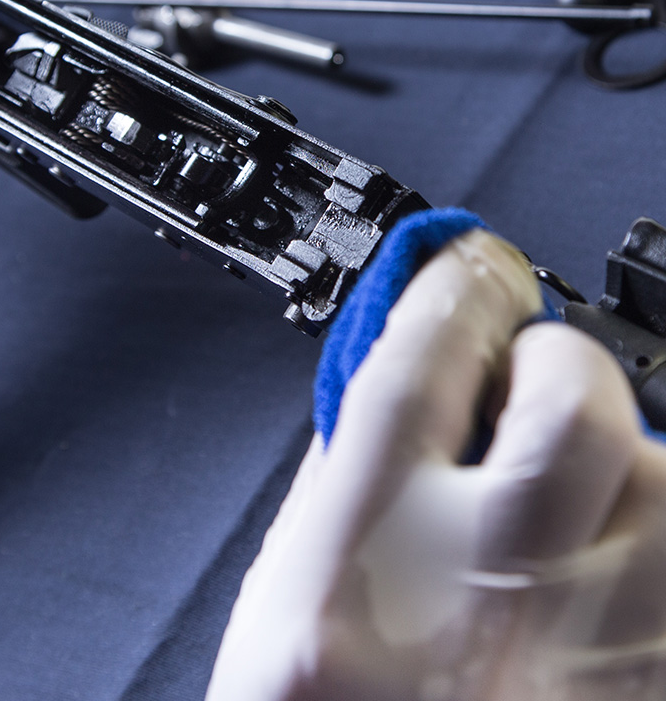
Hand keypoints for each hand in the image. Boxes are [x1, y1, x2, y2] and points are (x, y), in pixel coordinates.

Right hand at [206, 229, 665, 700]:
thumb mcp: (293, 594)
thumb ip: (353, 469)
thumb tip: (415, 363)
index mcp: (356, 573)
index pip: (415, 369)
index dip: (450, 289)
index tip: (470, 264)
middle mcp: (482, 608)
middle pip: (565, 401)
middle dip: (549, 361)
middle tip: (525, 380)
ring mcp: (602, 658)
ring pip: (661, 471)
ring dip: (614, 452)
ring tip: (567, 501)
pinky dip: (654, 533)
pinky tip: (608, 566)